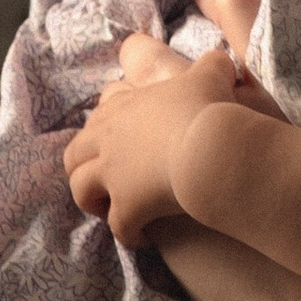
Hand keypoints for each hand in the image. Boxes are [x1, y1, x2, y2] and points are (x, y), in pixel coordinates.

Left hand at [65, 38, 274, 245]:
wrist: (210, 146)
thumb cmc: (208, 108)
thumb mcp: (212, 76)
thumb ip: (214, 66)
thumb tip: (224, 62)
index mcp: (124, 107)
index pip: (99, 114)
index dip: (105, 127)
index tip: (120, 139)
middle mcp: (109, 139)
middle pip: (75, 154)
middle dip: (83, 168)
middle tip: (105, 180)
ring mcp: (113, 174)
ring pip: (82, 190)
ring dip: (92, 201)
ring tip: (111, 210)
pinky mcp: (127, 206)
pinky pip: (119, 227)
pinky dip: (127, 234)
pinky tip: (141, 237)